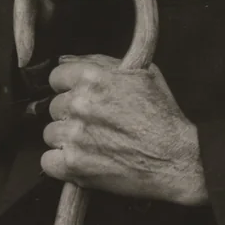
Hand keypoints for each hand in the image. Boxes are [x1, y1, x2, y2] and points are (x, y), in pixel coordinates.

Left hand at [41, 54, 208, 205]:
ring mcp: (75, 136)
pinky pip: (48, 161)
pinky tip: (83, 160)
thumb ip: (102, 63)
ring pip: (50, 134)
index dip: (69, 87)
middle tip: (95, 124)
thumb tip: (67, 60)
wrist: (176, 158)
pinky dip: (62, 164)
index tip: (80, 97)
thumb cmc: (163, 117)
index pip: (56, 77)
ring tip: (93, 143)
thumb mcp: (143, 74)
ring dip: (67, 139)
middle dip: (71, 114)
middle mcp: (80, 104)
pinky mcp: (73, 165)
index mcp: (93, 78)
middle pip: (54, 107)